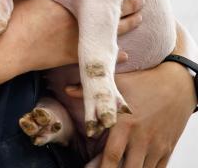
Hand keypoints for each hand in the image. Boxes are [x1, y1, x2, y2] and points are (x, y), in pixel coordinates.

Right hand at [13, 0, 142, 71]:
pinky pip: (104, 56)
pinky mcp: (75, 56)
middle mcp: (79, 16)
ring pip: (113, 31)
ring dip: (128, 24)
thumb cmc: (13, 16)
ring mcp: (79, 37)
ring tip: (139, 19)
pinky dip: (117, 56)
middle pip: (111, 7)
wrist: (9, 45)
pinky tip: (126, 56)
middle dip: (128, 3)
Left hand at [65, 61, 194, 166]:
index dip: (100, 167)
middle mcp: (141, 138)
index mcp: (126, 123)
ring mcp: (156, 145)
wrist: (176, 86)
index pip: (112, 155)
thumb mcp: (117, 83)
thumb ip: (91, 91)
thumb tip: (67, 90)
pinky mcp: (167, 149)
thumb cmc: (143, 83)